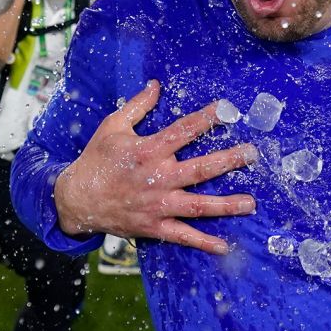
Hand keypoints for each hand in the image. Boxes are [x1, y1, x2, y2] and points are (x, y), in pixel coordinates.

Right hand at [53, 80, 256, 254]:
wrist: (77, 198)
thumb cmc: (96, 159)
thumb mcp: (112, 126)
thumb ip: (137, 106)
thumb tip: (156, 84)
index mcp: (148, 150)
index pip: (183, 131)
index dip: (206, 119)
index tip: (228, 110)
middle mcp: (157, 178)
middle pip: (200, 169)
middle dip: (229, 161)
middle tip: (253, 155)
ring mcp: (157, 205)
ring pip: (198, 205)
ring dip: (226, 205)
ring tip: (250, 202)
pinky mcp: (154, 226)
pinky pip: (182, 236)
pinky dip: (203, 242)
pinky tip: (224, 245)